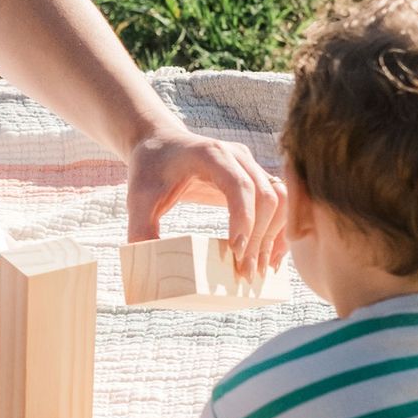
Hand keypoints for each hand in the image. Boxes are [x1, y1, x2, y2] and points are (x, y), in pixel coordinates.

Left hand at [127, 122, 284, 279]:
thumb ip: (140, 228)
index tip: (236, 251)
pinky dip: (280, 228)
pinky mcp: (255, 177)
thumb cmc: (150, 168)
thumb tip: (147, 263)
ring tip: (262, 270)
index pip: (239, 185)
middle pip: (265, 195)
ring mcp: (250, 165)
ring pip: (280, 199)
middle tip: (246, 273)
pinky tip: (273, 256)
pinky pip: (280, 201)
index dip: (243, 218)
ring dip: (275, 235)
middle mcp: (237, 156)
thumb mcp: (138, 197)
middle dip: (259, 237)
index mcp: (210, 154)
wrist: (160, 143)